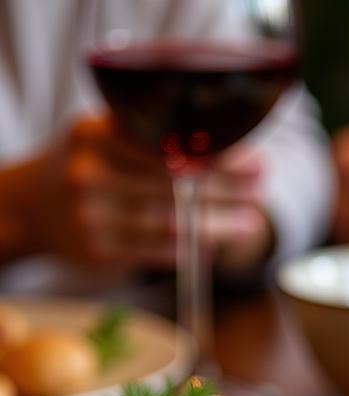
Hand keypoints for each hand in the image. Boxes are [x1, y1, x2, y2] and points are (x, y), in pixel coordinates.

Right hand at [29, 116, 272, 272]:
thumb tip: (232, 150)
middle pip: (173, 184)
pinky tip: (213, 247)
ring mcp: (89, 215)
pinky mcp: (95, 251)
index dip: (218, 157)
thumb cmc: (90, 165)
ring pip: (168, 222)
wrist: (33, 206)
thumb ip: (153, 138)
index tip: (256, 165)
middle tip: (259, 194)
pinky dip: (188, 250)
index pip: (168, 145)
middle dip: (224, 191)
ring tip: (248, 224)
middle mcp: (88, 173)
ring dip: (216, 226)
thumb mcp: (106, 136)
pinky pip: (154, 252)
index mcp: (94, 133)